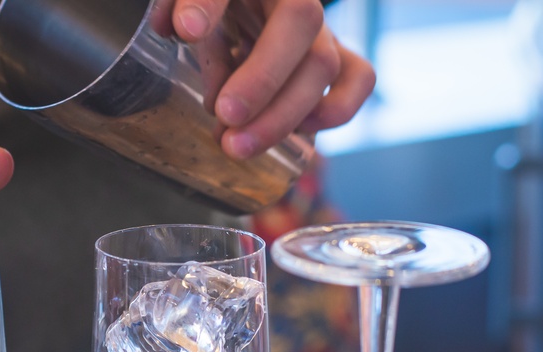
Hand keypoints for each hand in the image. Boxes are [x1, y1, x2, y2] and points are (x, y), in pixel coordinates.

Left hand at [171, 0, 374, 158]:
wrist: (246, 9)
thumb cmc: (216, 5)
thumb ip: (184, 4)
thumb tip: (183, 28)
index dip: (211, 6)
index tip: (185, 31)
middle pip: (300, 26)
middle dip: (261, 83)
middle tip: (224, 120)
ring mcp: (322, 28)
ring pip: (324, 64)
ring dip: (282, 115)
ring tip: (237, 146)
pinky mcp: (337, 57)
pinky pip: (358, 78)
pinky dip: (332, 111)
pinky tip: (292, 134)